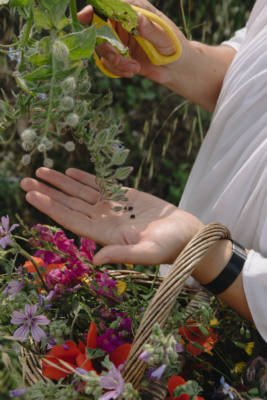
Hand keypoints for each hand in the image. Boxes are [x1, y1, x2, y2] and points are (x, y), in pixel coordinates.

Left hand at [20, 168, 202, 265]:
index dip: (50, 207)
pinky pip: (100, 185)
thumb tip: (95, 261)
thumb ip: (121, 255)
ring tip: (41, 170)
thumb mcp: (148, 253)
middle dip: (48, 192)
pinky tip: (69, 172)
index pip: (71, 219)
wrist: (187, 234)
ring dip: (61, 182)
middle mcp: (104, 221)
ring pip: (81, 193)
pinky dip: (84, 178)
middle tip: (25, 179)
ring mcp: (113, 208)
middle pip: (69, 204)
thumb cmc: (171, 246)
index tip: (31, 194)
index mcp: (105, 234)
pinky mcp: (125, 196)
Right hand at [77, 0, 235, 112]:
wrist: (179, 69)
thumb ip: (150, 29)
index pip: (110, 5)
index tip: (85, 17)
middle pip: (99, 29)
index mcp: (135, 10)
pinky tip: (131, 72)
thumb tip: (137, 18)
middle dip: (105, 46)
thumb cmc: (177, 48)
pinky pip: (108, 63)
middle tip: (117, 59)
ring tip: (133, 68)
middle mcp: (125, 23)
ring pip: (102, 49)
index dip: (94, 10)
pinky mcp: (120, 56)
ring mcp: (121, 40)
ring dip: (114, 62)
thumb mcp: (166, 38)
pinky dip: (116, 70)